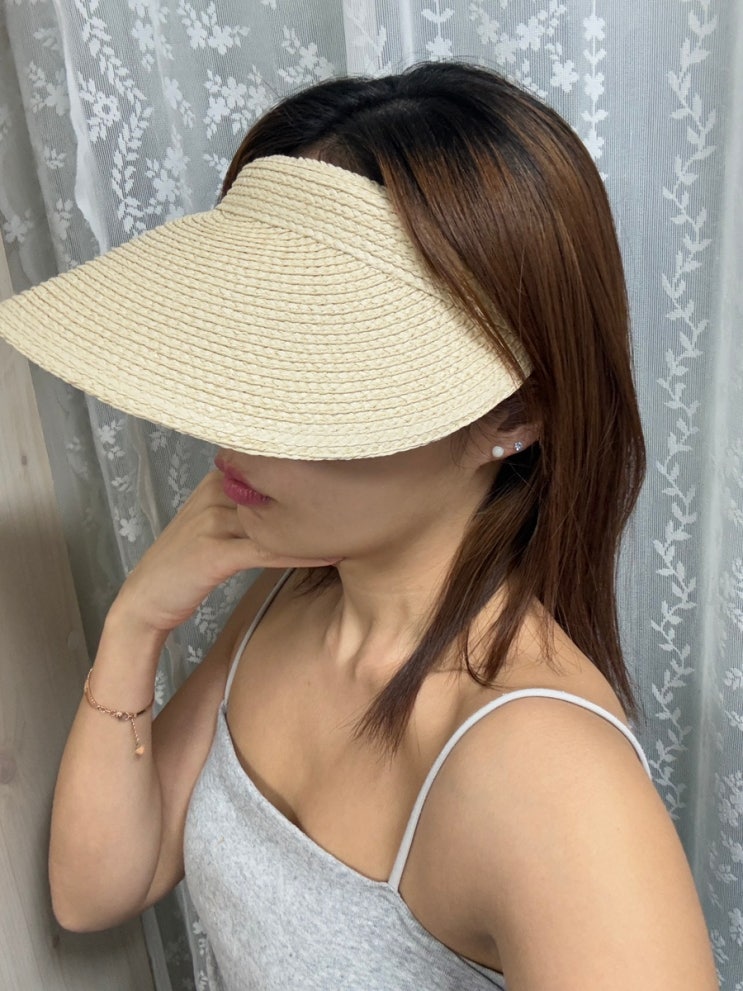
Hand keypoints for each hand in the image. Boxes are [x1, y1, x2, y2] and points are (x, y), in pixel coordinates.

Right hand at [112, 470, 337, 633]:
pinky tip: (328, 553)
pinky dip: (299, 552)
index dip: (307, 466)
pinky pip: (266, 549)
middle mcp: (215, 493)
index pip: (269, 464)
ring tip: (356, 520)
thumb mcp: (216, 525)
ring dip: (317, 521)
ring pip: (276, 516)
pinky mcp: (213, 553)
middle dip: (320, 486)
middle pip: (275, 483)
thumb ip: (249, 505)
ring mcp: (212, 521)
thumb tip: (294, 498)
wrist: (144, 600)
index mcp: (217, 481)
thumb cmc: (186, 564)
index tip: (350, 465)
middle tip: (365, 486)